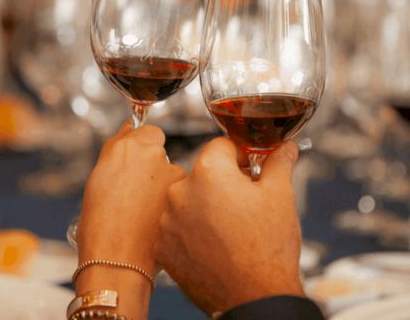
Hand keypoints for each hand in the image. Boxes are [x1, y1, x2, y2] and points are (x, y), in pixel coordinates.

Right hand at [77, 122, 184, 275]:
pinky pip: (178, 192)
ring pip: (171, 173)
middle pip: (160, 153)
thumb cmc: (100, 218)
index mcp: (131, 145)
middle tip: (136, 189)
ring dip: (162, 184)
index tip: (135, 163)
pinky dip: (169, 200)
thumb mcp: (100, 173)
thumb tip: (129, 126)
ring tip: (143, 208)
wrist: (116, 256)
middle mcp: (155, 154)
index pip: (150, 132)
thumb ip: (118, 144)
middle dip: (152, 166)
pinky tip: (155, 217)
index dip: (143, 147)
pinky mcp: (183, 195)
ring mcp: (172, 174)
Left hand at [156, 138, 302, 315]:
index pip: (222, 146)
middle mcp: (180, 190)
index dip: (241, 158)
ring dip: (204, 205)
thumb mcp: (280, 195)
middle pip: (203, 172)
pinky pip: (177, 224)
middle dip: (222, 182)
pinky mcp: (162, 245)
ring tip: (228, 228)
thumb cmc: (268, 247)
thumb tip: (284, 147)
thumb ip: (278, 162)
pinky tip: (212, 243)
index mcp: (208, 171)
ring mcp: (168, 219)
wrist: (254, 300)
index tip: (250, 173)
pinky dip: (191, 229)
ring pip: (188, 198)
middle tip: (243, 204)